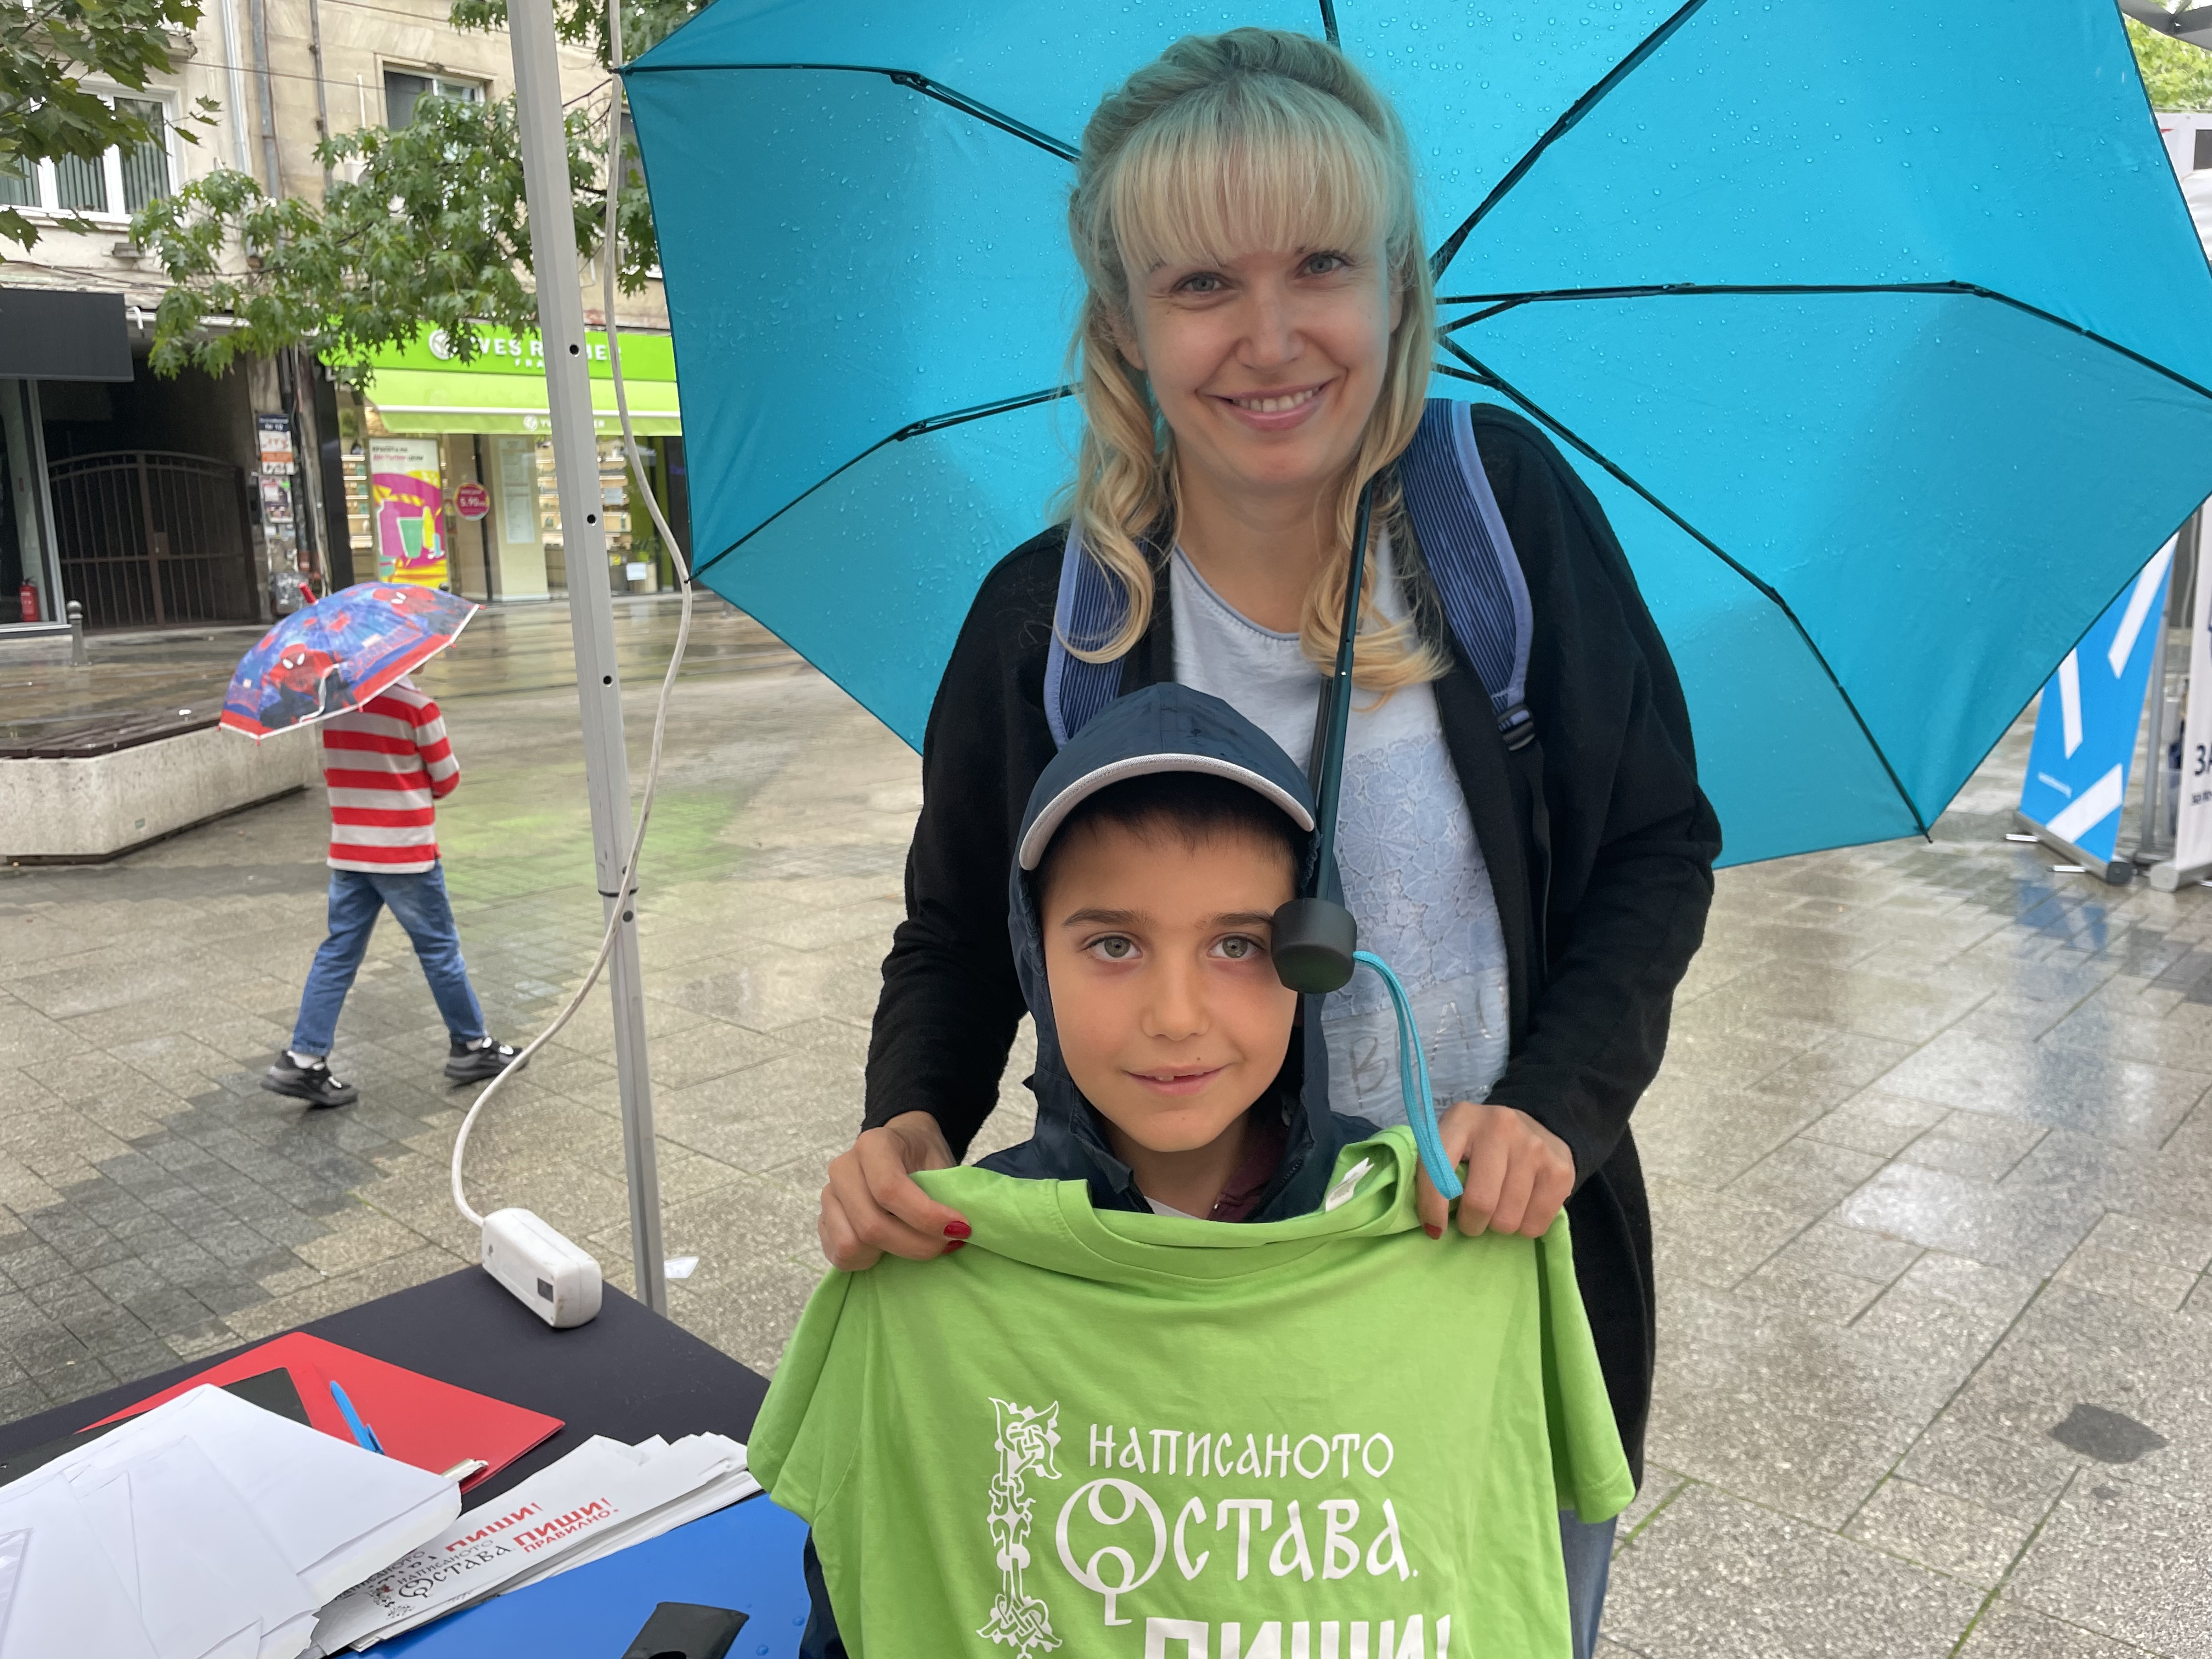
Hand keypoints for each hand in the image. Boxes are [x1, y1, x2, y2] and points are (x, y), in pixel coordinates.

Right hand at [818, 1111, 965, 1270]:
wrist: (903, 1149)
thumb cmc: (924, 1158)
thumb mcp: (941, 1162)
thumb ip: (946, 1192)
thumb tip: (956, 1232)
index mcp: (872, 1145)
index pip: (890, 1189)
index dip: (926, 1217)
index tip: (960, 1229)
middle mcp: (843, 1168)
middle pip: (871, 1224)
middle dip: (916, 1244)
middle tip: (947, 1244)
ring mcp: (829, 1196)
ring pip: (852, 1244)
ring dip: (890, 1253)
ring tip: (915, 1243)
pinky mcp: (823, 1221)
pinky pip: (839, 1255)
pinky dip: (868, 1260)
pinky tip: (891, 1249)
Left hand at [1416, 1103, 1573, 1240]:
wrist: (1536, 1124)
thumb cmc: (1482, 1144)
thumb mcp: (1454, 1142)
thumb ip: (1436, 1170)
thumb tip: (1429, 1222)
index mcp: (1462, 1119)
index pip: (1438, 1169)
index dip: (1432, 1206)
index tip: (1435, 1228)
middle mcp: (1500, 1126)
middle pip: (1479, 1202)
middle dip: (1471, 1223)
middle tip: (1472, 1218)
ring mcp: (1533, 1146)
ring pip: (1507, 1219)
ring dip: (1498, 1226)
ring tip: (1498, 1209)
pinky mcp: (1560, 1170)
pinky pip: (1535, 1225)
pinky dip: (1524, 1228)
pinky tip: (1522, 1208)